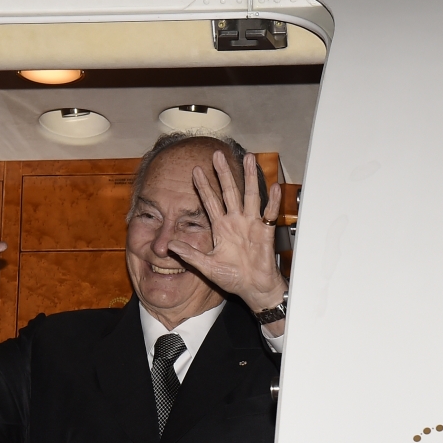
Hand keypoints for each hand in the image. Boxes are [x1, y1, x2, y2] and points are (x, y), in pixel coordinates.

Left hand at [168, 151, 285, 318]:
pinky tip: (273, 187)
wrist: (253, 288)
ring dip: (249, 177)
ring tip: (248, 157)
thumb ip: (189, 255)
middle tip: (217, 155)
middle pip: (229, 192)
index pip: (210, 202)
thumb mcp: (206, 266)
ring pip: (250, 195)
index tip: (195, 170)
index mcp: (221, 227)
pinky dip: (272, 201)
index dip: (203, 187)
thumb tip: (169, 245)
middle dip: (223, 173)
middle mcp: (236, 221)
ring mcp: (251, 224)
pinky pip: (269, 213)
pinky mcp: (265, 232)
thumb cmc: (232, 278)